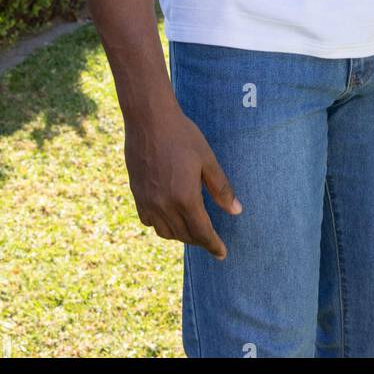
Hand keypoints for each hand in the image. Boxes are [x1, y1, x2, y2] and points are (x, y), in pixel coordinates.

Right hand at [124, 103, 241, 258]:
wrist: (148, 120)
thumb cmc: (182, 136)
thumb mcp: (207, 159)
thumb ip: (221, 188)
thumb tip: (236, 211)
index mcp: (185, 198)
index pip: (202, 232)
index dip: (213, 245)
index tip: (222, 254)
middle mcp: (164, 205)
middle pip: (184, 235)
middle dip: (199, 241)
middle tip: (211, 241)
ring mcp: (148, 202)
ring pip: (165, 232)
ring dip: (181, 236)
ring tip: (192, 231)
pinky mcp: (137, 195)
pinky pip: (149, 221)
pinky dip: (161, 225)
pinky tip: (169, 218)